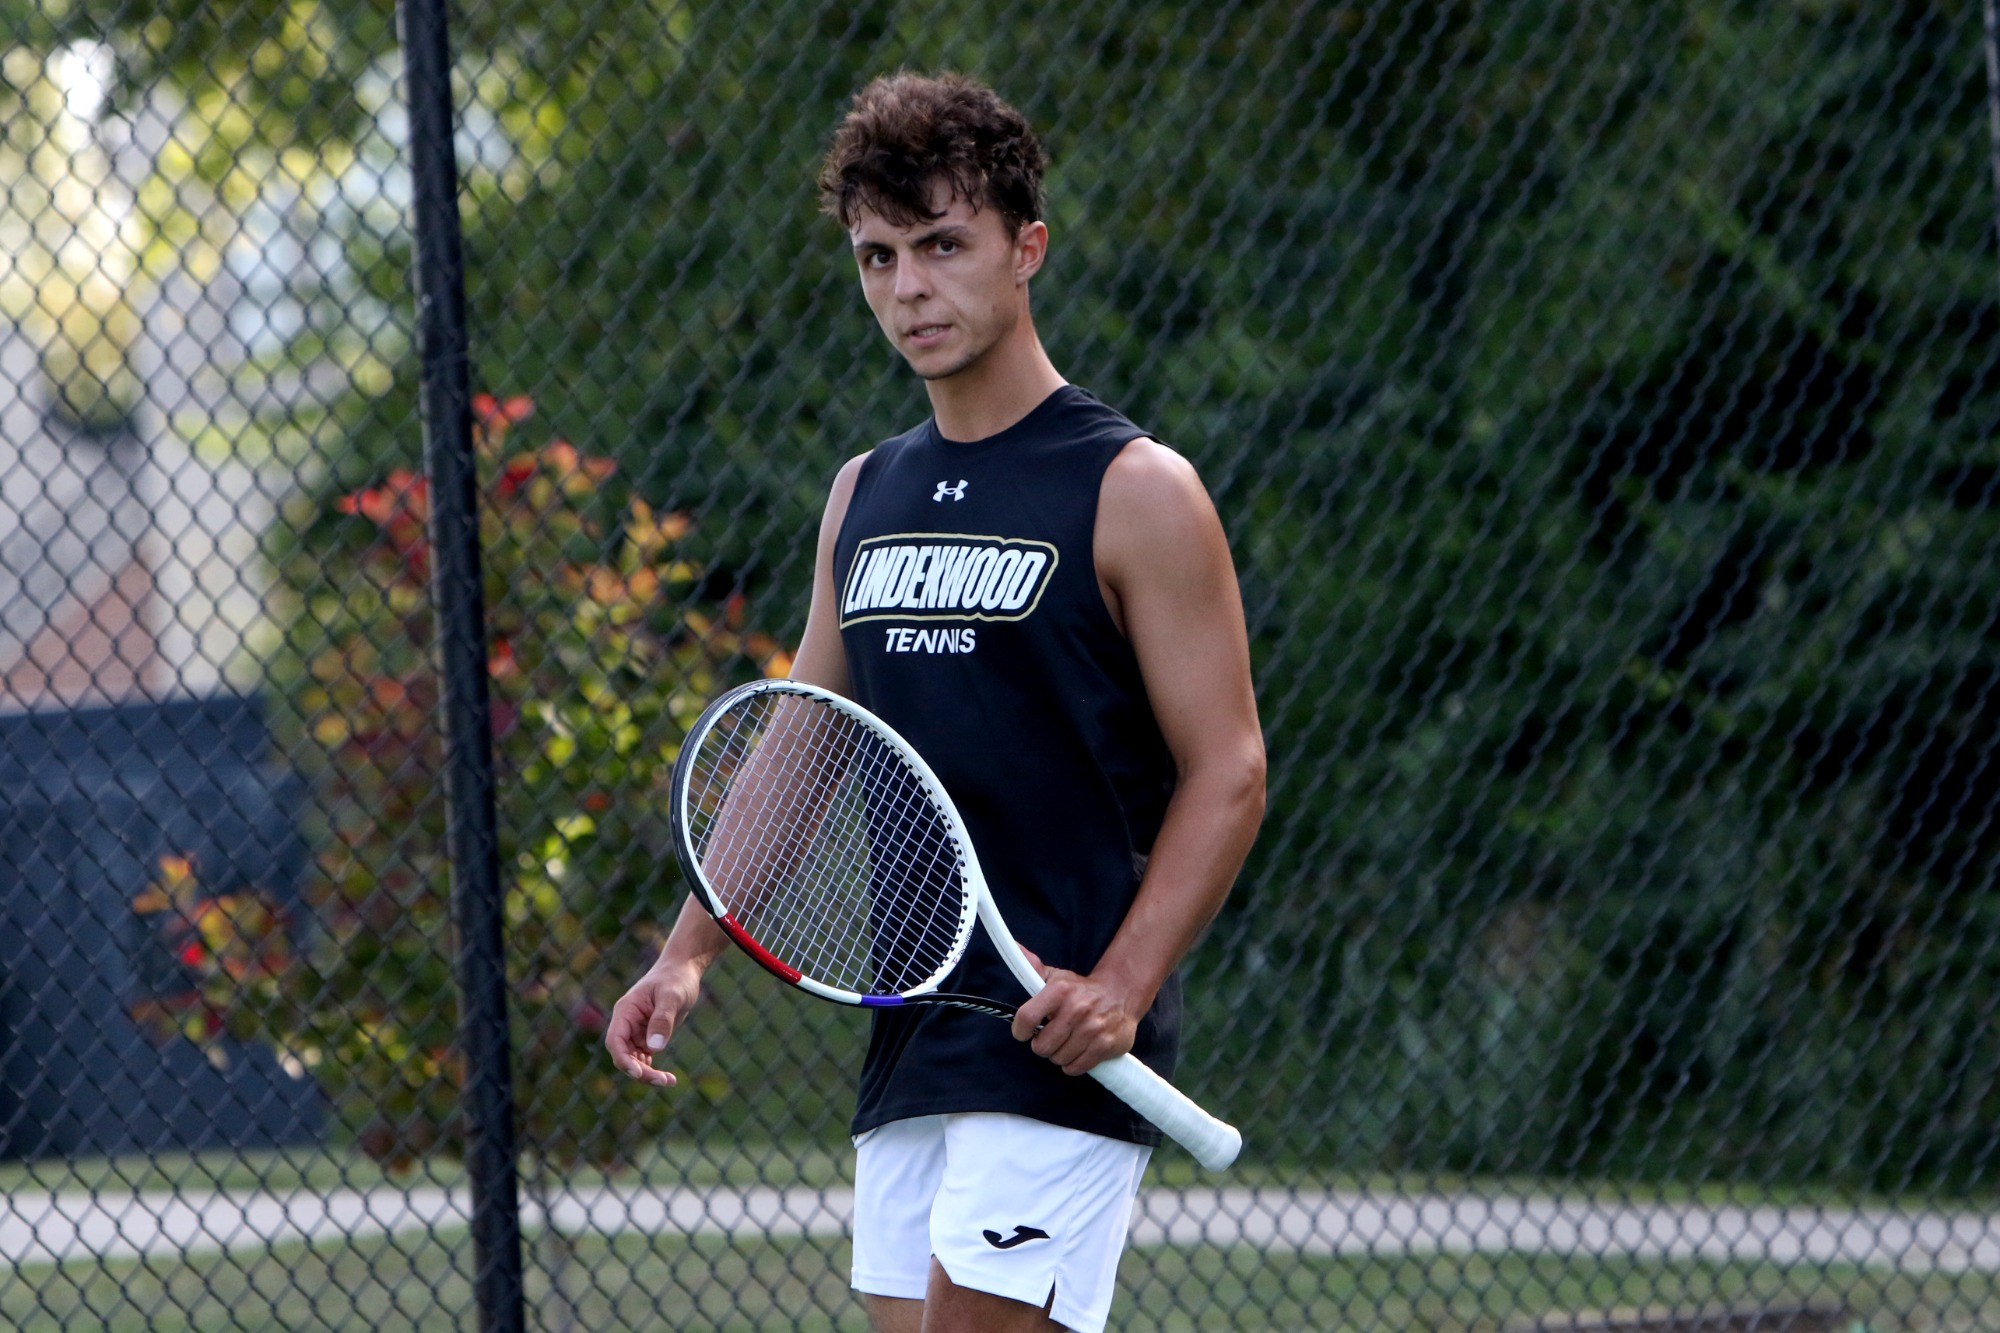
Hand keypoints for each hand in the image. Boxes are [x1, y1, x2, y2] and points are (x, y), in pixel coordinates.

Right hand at [605, 959, 701, 1087]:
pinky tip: (668, 1078)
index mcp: (625, 1011)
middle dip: (640, 1072)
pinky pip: (644, 1059)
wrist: (683, 971)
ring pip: (634, 1060)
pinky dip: (653, 1070)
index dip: (623, 1060)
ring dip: (648, 1074)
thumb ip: (663, 1020)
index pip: (615, 1041)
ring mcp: (636, 1032)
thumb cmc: (676, 979)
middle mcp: (627, 1024)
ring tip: (669, 1081)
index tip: (638, 1073)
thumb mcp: (672, 996)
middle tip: (664, 1081)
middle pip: (624, 1055)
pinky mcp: (647, 1037)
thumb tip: (654, 1048)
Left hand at [1009, 947, 1143, 1076]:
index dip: (1020, 1030)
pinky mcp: (1106, 1045)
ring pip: (1059, 1058)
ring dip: (1059, 1054)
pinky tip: (1077, 1051)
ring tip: (1066, 1042)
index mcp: (1060, 990)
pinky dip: (1073, 1064)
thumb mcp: (1057, 977)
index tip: (1023, 1033)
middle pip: (1042, 1045)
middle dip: (1042, 1045)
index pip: (1027, 1017)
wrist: (1121, 995)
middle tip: (1050, 1037)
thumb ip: (1033, 968)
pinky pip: (1076, 1067)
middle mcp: (1077, 1009)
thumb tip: (1015, 948)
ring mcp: (1093, 1029)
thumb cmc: (1081, 990)